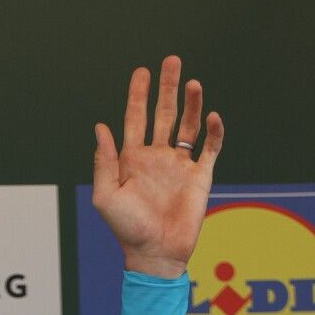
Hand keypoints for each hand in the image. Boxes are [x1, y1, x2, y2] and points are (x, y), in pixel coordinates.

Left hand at [92, 55, 222, 279]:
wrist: (155, 253)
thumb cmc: (126, 229)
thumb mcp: (106, 195)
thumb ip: (104, 161)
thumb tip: (100, 127)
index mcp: (132, 158)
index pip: (136, 118)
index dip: (138, 95)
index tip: (142, 71)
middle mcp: (157, 157)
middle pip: (164, 114)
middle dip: (167, 88)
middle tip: (172, 61)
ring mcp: (179, 165)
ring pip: (188, 125)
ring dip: (191, 103)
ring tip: (193, 82)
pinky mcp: (200, 177)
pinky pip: (210, 148)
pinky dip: (214, 132)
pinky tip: (212, 115)